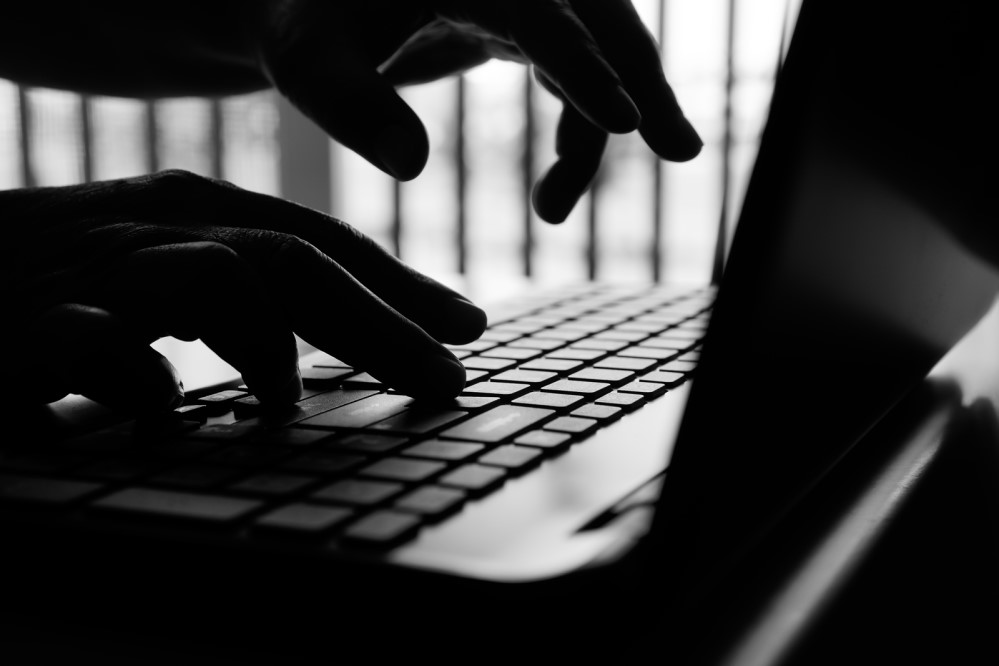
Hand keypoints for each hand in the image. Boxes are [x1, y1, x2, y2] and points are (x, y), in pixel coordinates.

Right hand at [2, 170, 485, 414]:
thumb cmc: (53, 277)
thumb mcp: (156, 272)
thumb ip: (236, 301)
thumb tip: (313, 360)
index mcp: (194, 214)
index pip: (319, 243)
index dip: (400, 285)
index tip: (467, 327)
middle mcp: (158, 229)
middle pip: (295, 261)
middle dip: (381, 320)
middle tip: (446, 376)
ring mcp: (96, 269)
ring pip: (218, 280)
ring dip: (271, 344)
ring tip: (288, 400)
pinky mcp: (28, 322)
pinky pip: (98, 340)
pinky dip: (143, 375)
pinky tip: (164, 411)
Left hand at [242, 0, 702, 222]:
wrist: (309, 8)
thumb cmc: (306, 25)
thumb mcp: (308, 60)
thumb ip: (349, 104)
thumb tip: (412, 166)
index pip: (542, 15)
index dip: (584, 66)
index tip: (623, 119)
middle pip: (604, 17)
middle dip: (645, 83)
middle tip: (681, 150)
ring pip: (602, 51)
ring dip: (608, 129)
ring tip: (558, 211)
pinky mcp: (523, 26)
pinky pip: (575, 79)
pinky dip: (579, 137)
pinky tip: (550, 200)